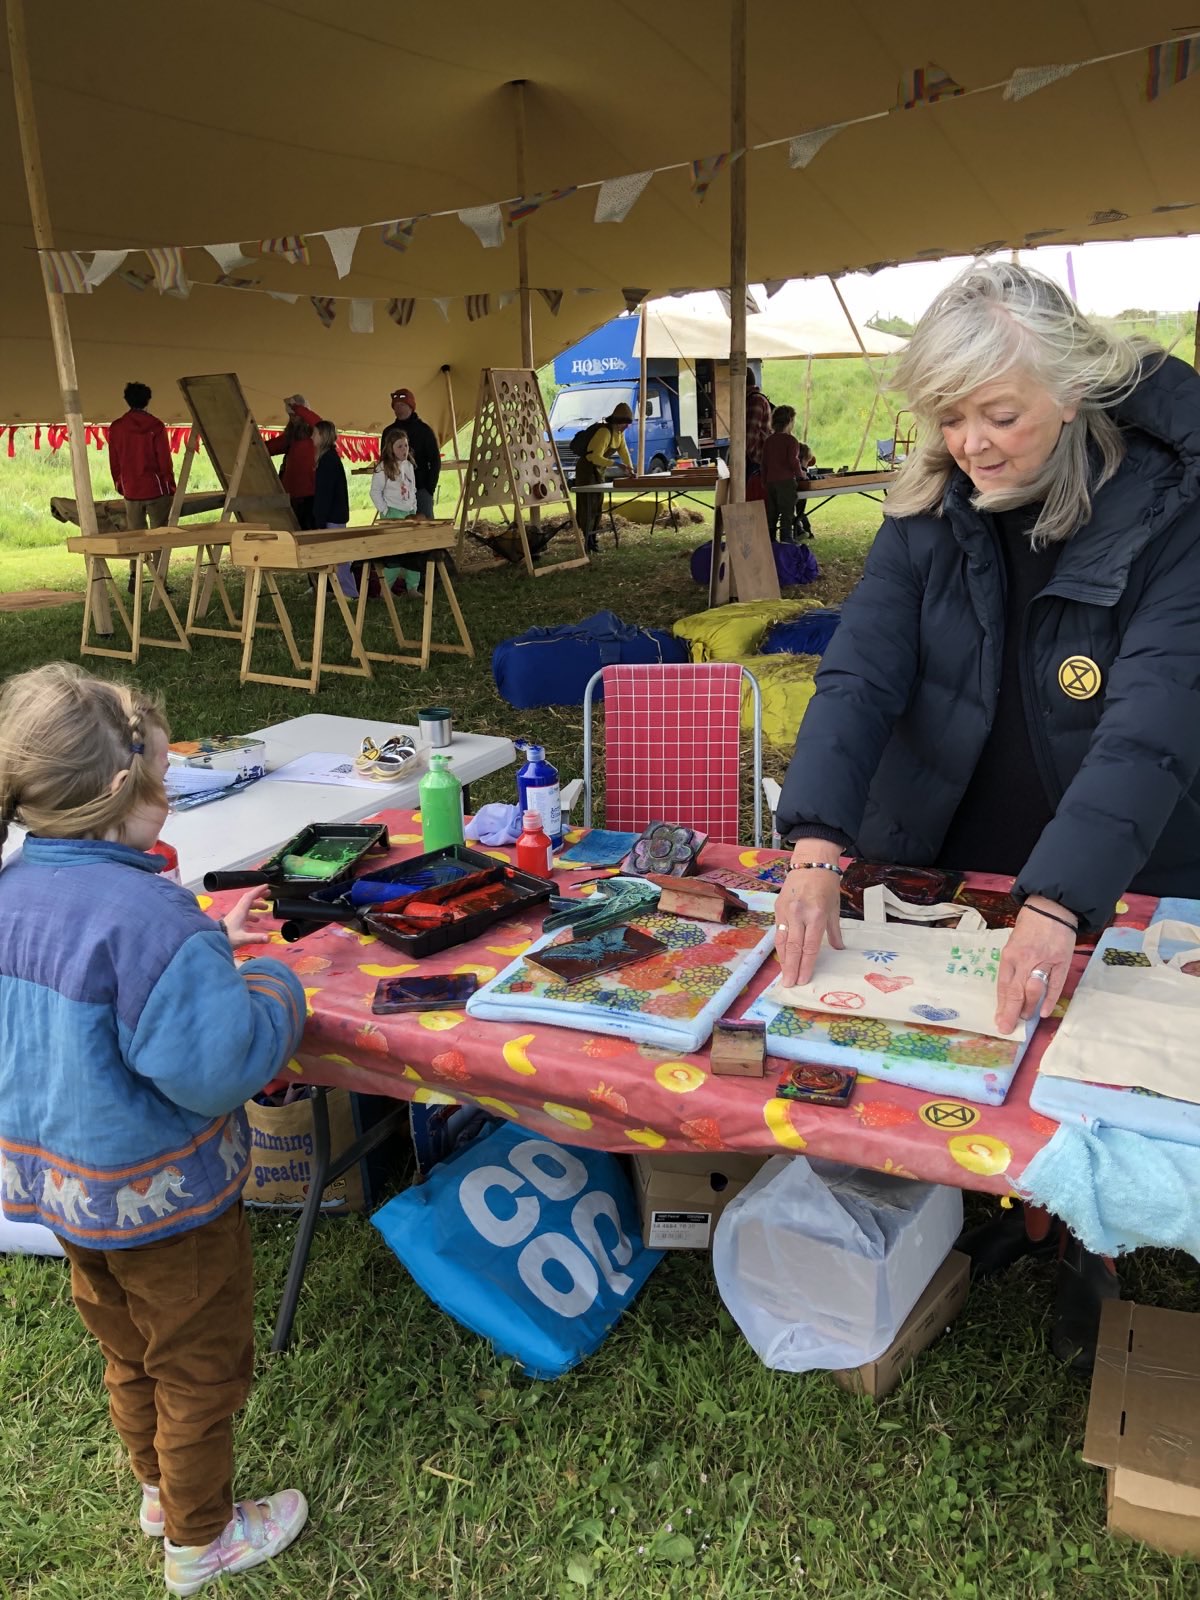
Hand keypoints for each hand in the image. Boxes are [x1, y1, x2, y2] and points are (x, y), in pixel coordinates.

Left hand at [222, 887, 272, 948]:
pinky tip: (256, 920)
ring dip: (256, 905)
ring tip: (265, 908)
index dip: (258, 890)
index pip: (249, 896)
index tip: (266, 886)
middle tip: (268, 894)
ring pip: (246, 906)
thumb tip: (268, 938)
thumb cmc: (227, 937)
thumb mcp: (242, 938)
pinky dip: (251, 914)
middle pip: (248, 899)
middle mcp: (237, 911)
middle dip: (258, 895)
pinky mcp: (233, 921)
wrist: (212, 940)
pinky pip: (244, 913)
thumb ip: (256, 938)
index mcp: (240, 912)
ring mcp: (235, 916)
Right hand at [773, 845, 843, 986]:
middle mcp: (799, 914)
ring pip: (781, 942)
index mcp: (816, 915)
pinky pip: (777, 932)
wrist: (811, 861)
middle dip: (791, 968)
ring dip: (782, 961)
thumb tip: (838, 949)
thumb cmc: (826, 885)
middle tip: (789, 984)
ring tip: (783, 976)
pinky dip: (778, 947)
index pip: (810, 947)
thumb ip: (834, 931)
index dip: (806, 965)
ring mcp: (786, 911)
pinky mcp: (777, 908)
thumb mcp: (835, 908)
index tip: (803, 980)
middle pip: (793, 948)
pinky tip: (780, 958)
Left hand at [994, 897, 1077, 1032]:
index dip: (1001, 1005)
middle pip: (1016, 991)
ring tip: (1024, 1018)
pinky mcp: (1061, 962)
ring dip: (1028, 1007)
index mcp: (1010, 955)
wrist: (1052, 908)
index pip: (1003, 985)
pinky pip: (1055, 985)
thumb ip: (1012, 965)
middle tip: (1008, 1027)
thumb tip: (1009, 991)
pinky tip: (1044, 1013)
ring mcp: (1044, 961)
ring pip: (1034, 990)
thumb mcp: (1013, 943)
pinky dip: (1050, 1000)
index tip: (999, 1021)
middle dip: (1011, 1012)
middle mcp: (1025, 959)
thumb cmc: (1029, 926)